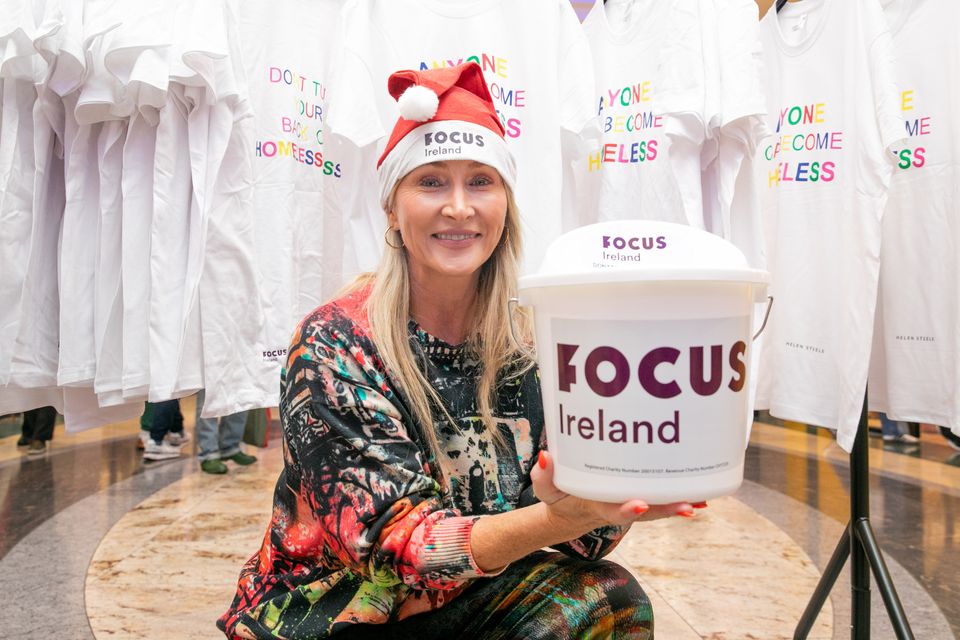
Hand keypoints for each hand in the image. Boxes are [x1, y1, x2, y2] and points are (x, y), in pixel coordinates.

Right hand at [530, 450, 704, 537]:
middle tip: (689, 506)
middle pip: (646, 513)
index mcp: (595, 507)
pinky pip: (661, 500)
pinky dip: (679, 497)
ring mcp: (630, 505)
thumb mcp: (546, 490)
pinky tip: (701, 491)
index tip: (640, 503)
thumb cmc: (560, 498)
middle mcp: (617, 508)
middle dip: (667, 509)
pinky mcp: (639, 498)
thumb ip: (543, 476)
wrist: (570, 516)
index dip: (626, 508)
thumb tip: (546, 456)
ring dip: (680, 504)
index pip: (611, 510)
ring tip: (703, 500)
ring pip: (658, 508)